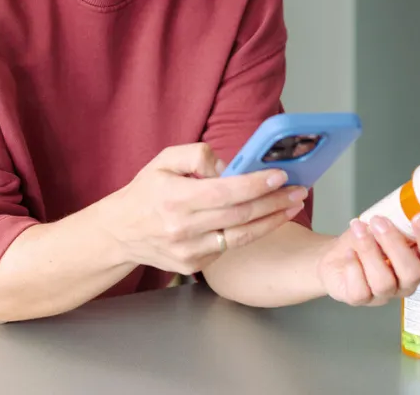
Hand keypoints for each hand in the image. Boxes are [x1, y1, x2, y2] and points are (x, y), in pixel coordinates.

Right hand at [107, 143, 307, 275]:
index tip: (279, 175)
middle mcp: (182, 228)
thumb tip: (229, 166)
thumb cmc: (146, 192)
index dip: (255, 184)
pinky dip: (252, 233)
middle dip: (274, 201)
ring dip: (272, 220)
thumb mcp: (163, 160)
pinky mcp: (193, 266)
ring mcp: (188, 251)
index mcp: (174, 198)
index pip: (225, 192)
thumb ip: (196, 154)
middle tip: (299, 189)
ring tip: (292, 205)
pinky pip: (230, 248)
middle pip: (240, 215)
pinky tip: (268, 219)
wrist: (120, 233)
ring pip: (241, 236)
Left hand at [317, 213, 419, 306]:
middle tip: (379, 222)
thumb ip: (394, 219)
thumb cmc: (364, 240)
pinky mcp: (361, 300)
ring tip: (358, 229)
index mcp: (418, 259)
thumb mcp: (380, 225)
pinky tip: (349, 253)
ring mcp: (385, 294)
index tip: (419, 218)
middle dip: (395, 244)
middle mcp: (406, 281)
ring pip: (384, 281)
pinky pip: (361, 291)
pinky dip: (353, 267)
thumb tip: (398, 207)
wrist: (335, 256)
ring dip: (369, 250)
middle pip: (412, 272)